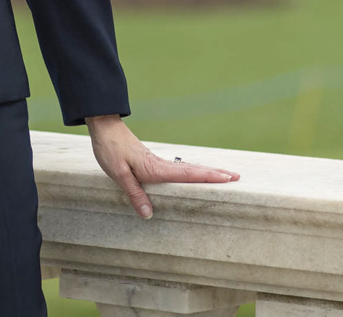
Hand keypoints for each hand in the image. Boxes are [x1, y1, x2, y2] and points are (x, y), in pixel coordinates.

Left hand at [86, 114, 238, 218]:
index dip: (207, 177)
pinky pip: (179, 168)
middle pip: (194, 169)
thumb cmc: (110, 150)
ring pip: (188, 168)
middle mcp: (161, 164)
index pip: (187, 174)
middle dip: (216, 173)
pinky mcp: (153, 161)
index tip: (227, 178)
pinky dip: (193, 171)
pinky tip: (196, 174)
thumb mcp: (118, 174)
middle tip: (237, 176)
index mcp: (156, 168)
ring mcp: (159, 162)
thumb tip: (148, 214)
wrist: (105, 128)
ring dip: (207, 171)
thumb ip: (134, 193)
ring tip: (224, 175)